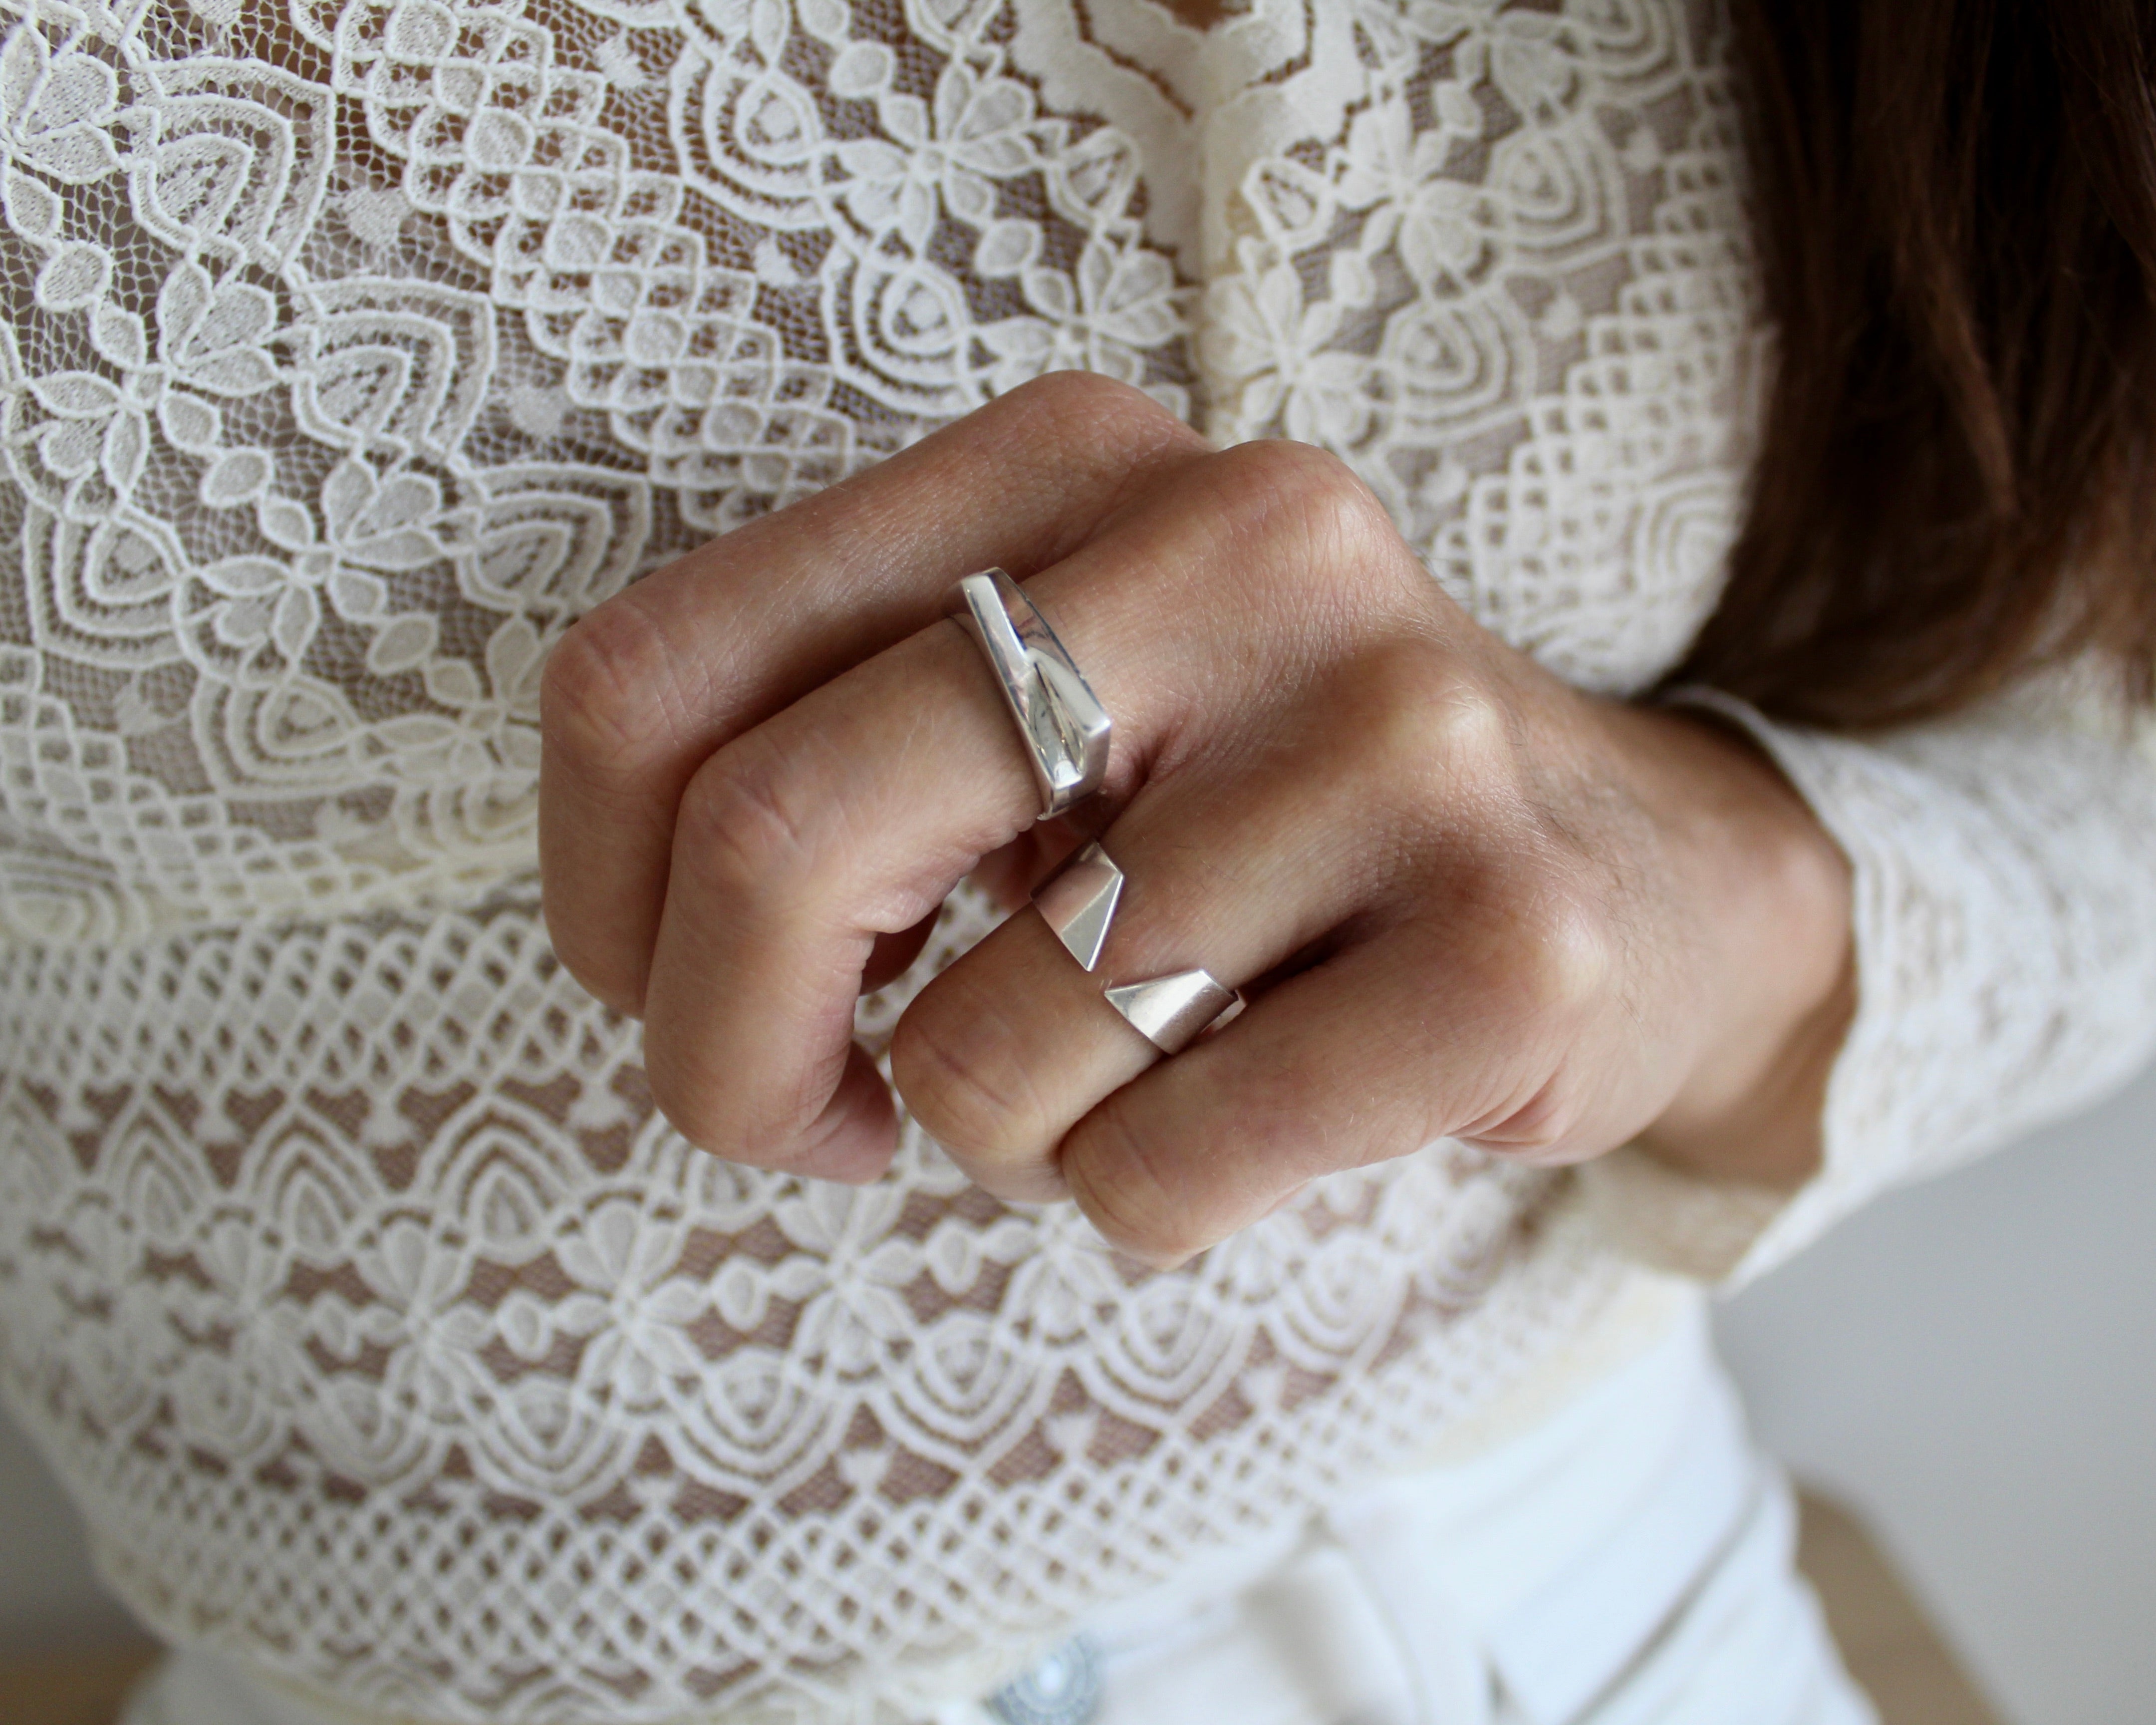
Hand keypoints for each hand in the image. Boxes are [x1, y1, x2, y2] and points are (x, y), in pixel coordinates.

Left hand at [538, 374, 1852, 1264]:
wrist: (1634, 873)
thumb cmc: (1260, 813)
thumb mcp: (1037, 707)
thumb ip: (827, 754)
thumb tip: (643, 949)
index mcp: (1068, 462)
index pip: (651, 676)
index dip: (599, 896)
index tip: (670, 987)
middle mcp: (1238, 540)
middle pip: (777, 838)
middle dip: (727, 1059)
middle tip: (810, 1124)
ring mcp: (1397, 732)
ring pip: (982, 1056)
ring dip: (1002, 1133)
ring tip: (1129, 1062)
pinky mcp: (1507, 939)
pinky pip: (1154, 1171)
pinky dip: (1141, 1199)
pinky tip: (1248, 1111)